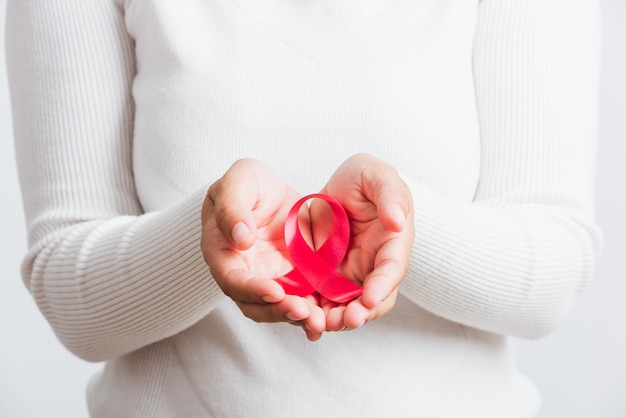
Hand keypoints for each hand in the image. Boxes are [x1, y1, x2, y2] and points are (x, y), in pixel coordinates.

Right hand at [201, 159, 324, 340]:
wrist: (270, 190)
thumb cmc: (246, 183)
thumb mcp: (238, 182)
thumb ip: (232, 208)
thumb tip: (240, 239)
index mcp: (223, 253)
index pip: (232, 280)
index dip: (252, 289)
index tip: (275, 291)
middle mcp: (244, 274)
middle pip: (256, 304)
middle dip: (279, 311)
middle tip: (304, 312)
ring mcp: (269, 280)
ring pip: (280, 307)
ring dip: (298, 317)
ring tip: (320, 320)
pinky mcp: (293, 279)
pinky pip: (303, 300)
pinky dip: (315, 311)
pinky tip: (331, 318)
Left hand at [313, 154, 413, 330]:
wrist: (337, 186)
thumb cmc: (363, 177)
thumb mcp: (376, 174)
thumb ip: (390, 195)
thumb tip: (398, 223)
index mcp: (392, 243)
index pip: (392, 269)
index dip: (383, 286)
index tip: (370, 298)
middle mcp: (374, 265)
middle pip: (372, 298)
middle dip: (360, 312)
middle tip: (345, 320)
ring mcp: (351, 274)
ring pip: (347, 305)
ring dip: (336, 319)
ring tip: (321, 324)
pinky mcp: (327, 277)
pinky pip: (322, 300)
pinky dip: (315, 312)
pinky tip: (303, 318)